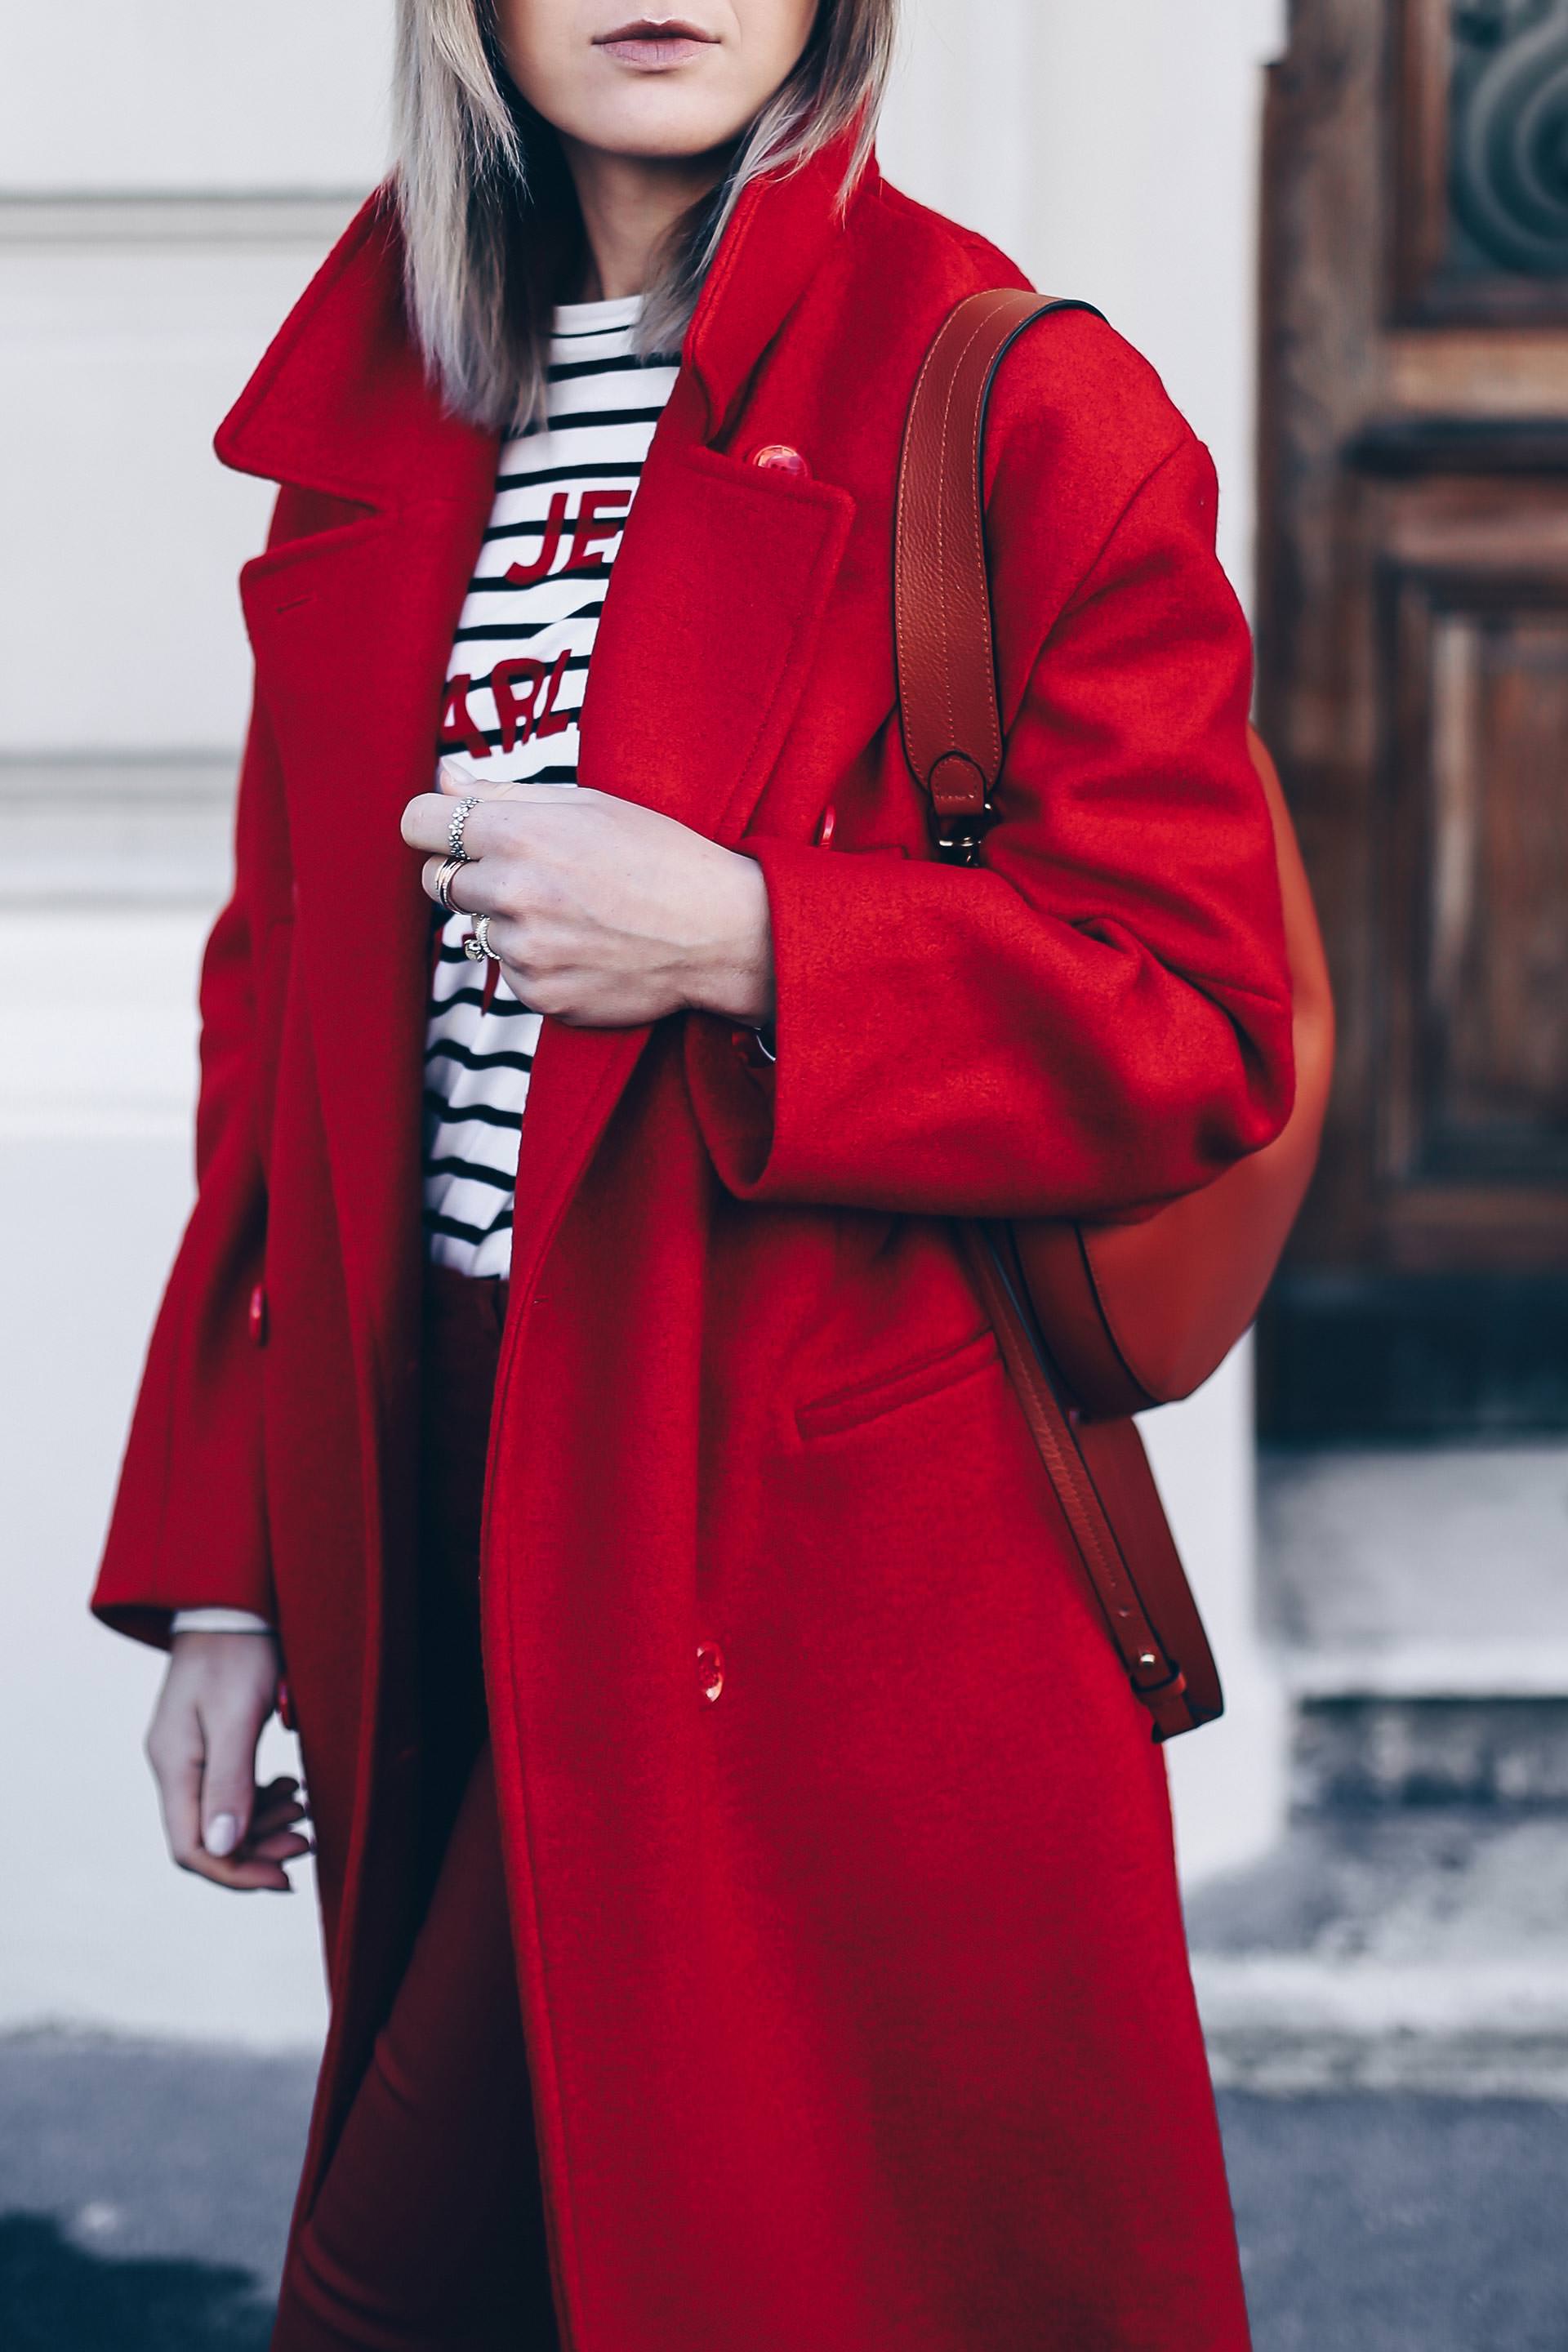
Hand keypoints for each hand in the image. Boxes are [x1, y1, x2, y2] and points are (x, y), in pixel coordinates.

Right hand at [145, 1632, 310, 1892]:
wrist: (234, 1601)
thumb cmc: (238, 1652)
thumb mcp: (237, 1716)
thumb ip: (230, 1781)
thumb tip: (222, 1847)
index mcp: (175, 1764)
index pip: (192, 1848)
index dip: (237, 1872)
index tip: (285, 1878)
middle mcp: (175, 1765)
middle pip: (209, 1837)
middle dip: (259, 1849)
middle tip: (308, 1842)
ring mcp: (190, 1754)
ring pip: (223, 1816)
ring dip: (266, 1823)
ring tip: (306, 1811)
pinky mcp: (210, 1741)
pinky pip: (232, 1789)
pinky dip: (263, 1797)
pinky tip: (291, 1786)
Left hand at [401, 763, 775, 1028]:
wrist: (718, 932)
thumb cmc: (658, 855)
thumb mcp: (587, 803)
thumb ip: (502, 793)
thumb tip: (441, 775)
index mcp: (518, 834)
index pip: (417, 823)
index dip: (434, 824)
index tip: (454, 830)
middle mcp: (511, 894)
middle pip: (434, 881)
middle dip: (467, 873)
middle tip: (525, 871)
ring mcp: (524, 951)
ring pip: (475, 929)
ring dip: (506, 921)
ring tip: (571, 912)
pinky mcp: (540, 996)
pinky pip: (510, 972)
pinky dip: (535, 960)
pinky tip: (583, 945)